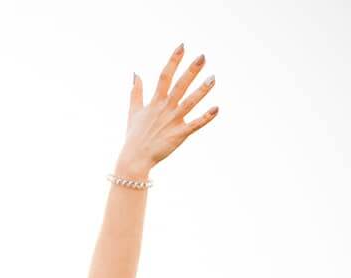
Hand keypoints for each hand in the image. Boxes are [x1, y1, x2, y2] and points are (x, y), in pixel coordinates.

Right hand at [116, 44, 218, 177]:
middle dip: (191, 70)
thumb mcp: (134, 111)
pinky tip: (217, 108)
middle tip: (203, 57)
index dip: (173, 60)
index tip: (182, 46)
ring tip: (214, 78)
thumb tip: (135, 74)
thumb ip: (136, 91)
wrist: (135, 157)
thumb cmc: (134, 136)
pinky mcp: (179, 134)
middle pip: (180, 85)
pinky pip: (195, 124)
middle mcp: (165, 108)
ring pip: (190, 102)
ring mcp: (173, 121)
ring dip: (202, 90)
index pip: (165, 76)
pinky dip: (206, 117)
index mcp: (155, 101)